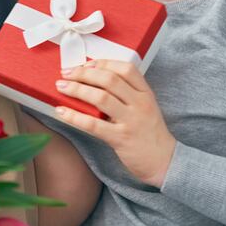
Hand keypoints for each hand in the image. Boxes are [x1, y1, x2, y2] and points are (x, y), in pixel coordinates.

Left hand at [54, 59, 175, 187]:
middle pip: (109, 79)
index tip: (86, 64)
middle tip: (66, 73)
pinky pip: (93, 125)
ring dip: (77, 90)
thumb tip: (93, 80)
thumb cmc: (149, 132)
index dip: (103, 63)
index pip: (126, 68)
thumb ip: (126, 93)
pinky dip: (74, 116)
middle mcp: (140, 104)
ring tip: (61, 87)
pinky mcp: (121, 139)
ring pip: (101, 98)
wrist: (164, 161)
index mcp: (145, 93)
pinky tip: (61, 111)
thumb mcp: (144, 107)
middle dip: (84, 73)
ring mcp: (131, 121)